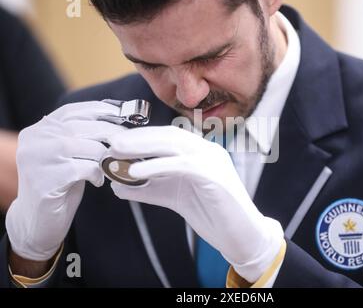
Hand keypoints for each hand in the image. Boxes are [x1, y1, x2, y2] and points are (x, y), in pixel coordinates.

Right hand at [6, 102, 124, 260]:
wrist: (37, 221)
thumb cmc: (59, 185)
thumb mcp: (67, 155)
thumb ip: (82, 136)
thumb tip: (116, 120)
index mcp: (39, 130)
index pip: (72, 110)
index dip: (100, 110)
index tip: (122, 115)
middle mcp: (35, 140)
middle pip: (83, 127)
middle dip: (111, 134)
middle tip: (128, 144)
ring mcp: (38, 158)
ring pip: (88, 146)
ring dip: (106, 157)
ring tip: (110, 167)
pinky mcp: (47, 179)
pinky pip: (86, 168)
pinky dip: (98, 174)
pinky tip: (97, 181)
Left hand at [107, 126, 283, 282]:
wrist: (242, 235)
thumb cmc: (211, 214)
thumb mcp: (174, 197)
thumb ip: (149, 189)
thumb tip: (117, 186)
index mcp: (200, 152)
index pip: (167, 136)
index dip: (140, 137)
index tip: (116, 142)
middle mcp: (208, 150)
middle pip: (168, 135)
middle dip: (137, 137)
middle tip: (111, 142)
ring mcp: (213, 160)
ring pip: (174, 144)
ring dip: (143, 146)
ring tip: (117, 151)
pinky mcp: (215, 175)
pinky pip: (182, 165)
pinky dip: (157, 166)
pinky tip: (135, 172)